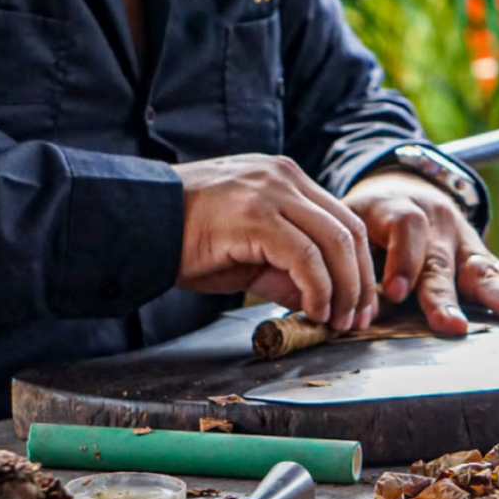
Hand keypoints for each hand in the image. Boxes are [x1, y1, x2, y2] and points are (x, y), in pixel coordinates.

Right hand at [172, 154, 376, 330]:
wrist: (138, 223)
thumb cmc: (186, 238)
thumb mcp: (248, 252)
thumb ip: (286, 269)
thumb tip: (320, 300)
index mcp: (285, 179)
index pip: (343, 220)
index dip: (360, 266)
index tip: (358, 303)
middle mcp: (284, 177)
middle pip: (349, 230)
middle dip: (360, 280)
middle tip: (356, 319)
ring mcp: (272, 192)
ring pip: (335, 242)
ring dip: (344, 289)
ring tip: (337, 321)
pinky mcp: (257, 215)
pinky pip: (305, 256)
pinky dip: (318, 288)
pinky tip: (313, 310)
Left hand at [342, 170, 498, 333]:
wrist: (403, 185)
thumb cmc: (370, 216)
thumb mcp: (352, 222)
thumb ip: (354, 257)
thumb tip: (347, 307)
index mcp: (397, 210)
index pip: (403, 228)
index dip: (401, 258)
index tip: (394, 291)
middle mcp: (438, 226)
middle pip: (443, 261)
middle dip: (446, 296)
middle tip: (452, 327)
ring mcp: (466, 244)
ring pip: (488, 272)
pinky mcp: (484, 259)